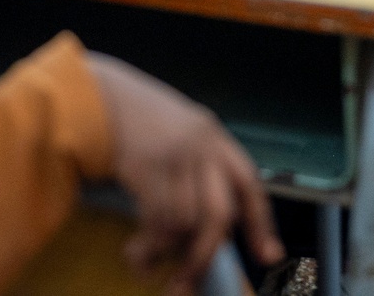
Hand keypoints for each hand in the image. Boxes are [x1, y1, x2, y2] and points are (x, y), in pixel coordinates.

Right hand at [86, 55, 280, 290]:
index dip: (260, 224)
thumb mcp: (184, 136)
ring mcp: (173, 155)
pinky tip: (137, 248)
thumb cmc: (146, 124)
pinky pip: (155, 217)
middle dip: (204, 255)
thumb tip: (210, 234)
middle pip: (218, 214)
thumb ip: (202, 174)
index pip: (249, 185)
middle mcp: (201, 145)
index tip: (268, 256)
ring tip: (149, 259)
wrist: (105, 96)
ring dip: (166, 250)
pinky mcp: (145, 165)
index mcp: (215, 137)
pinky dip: (148, 242)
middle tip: (187, 281)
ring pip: (183, 221)